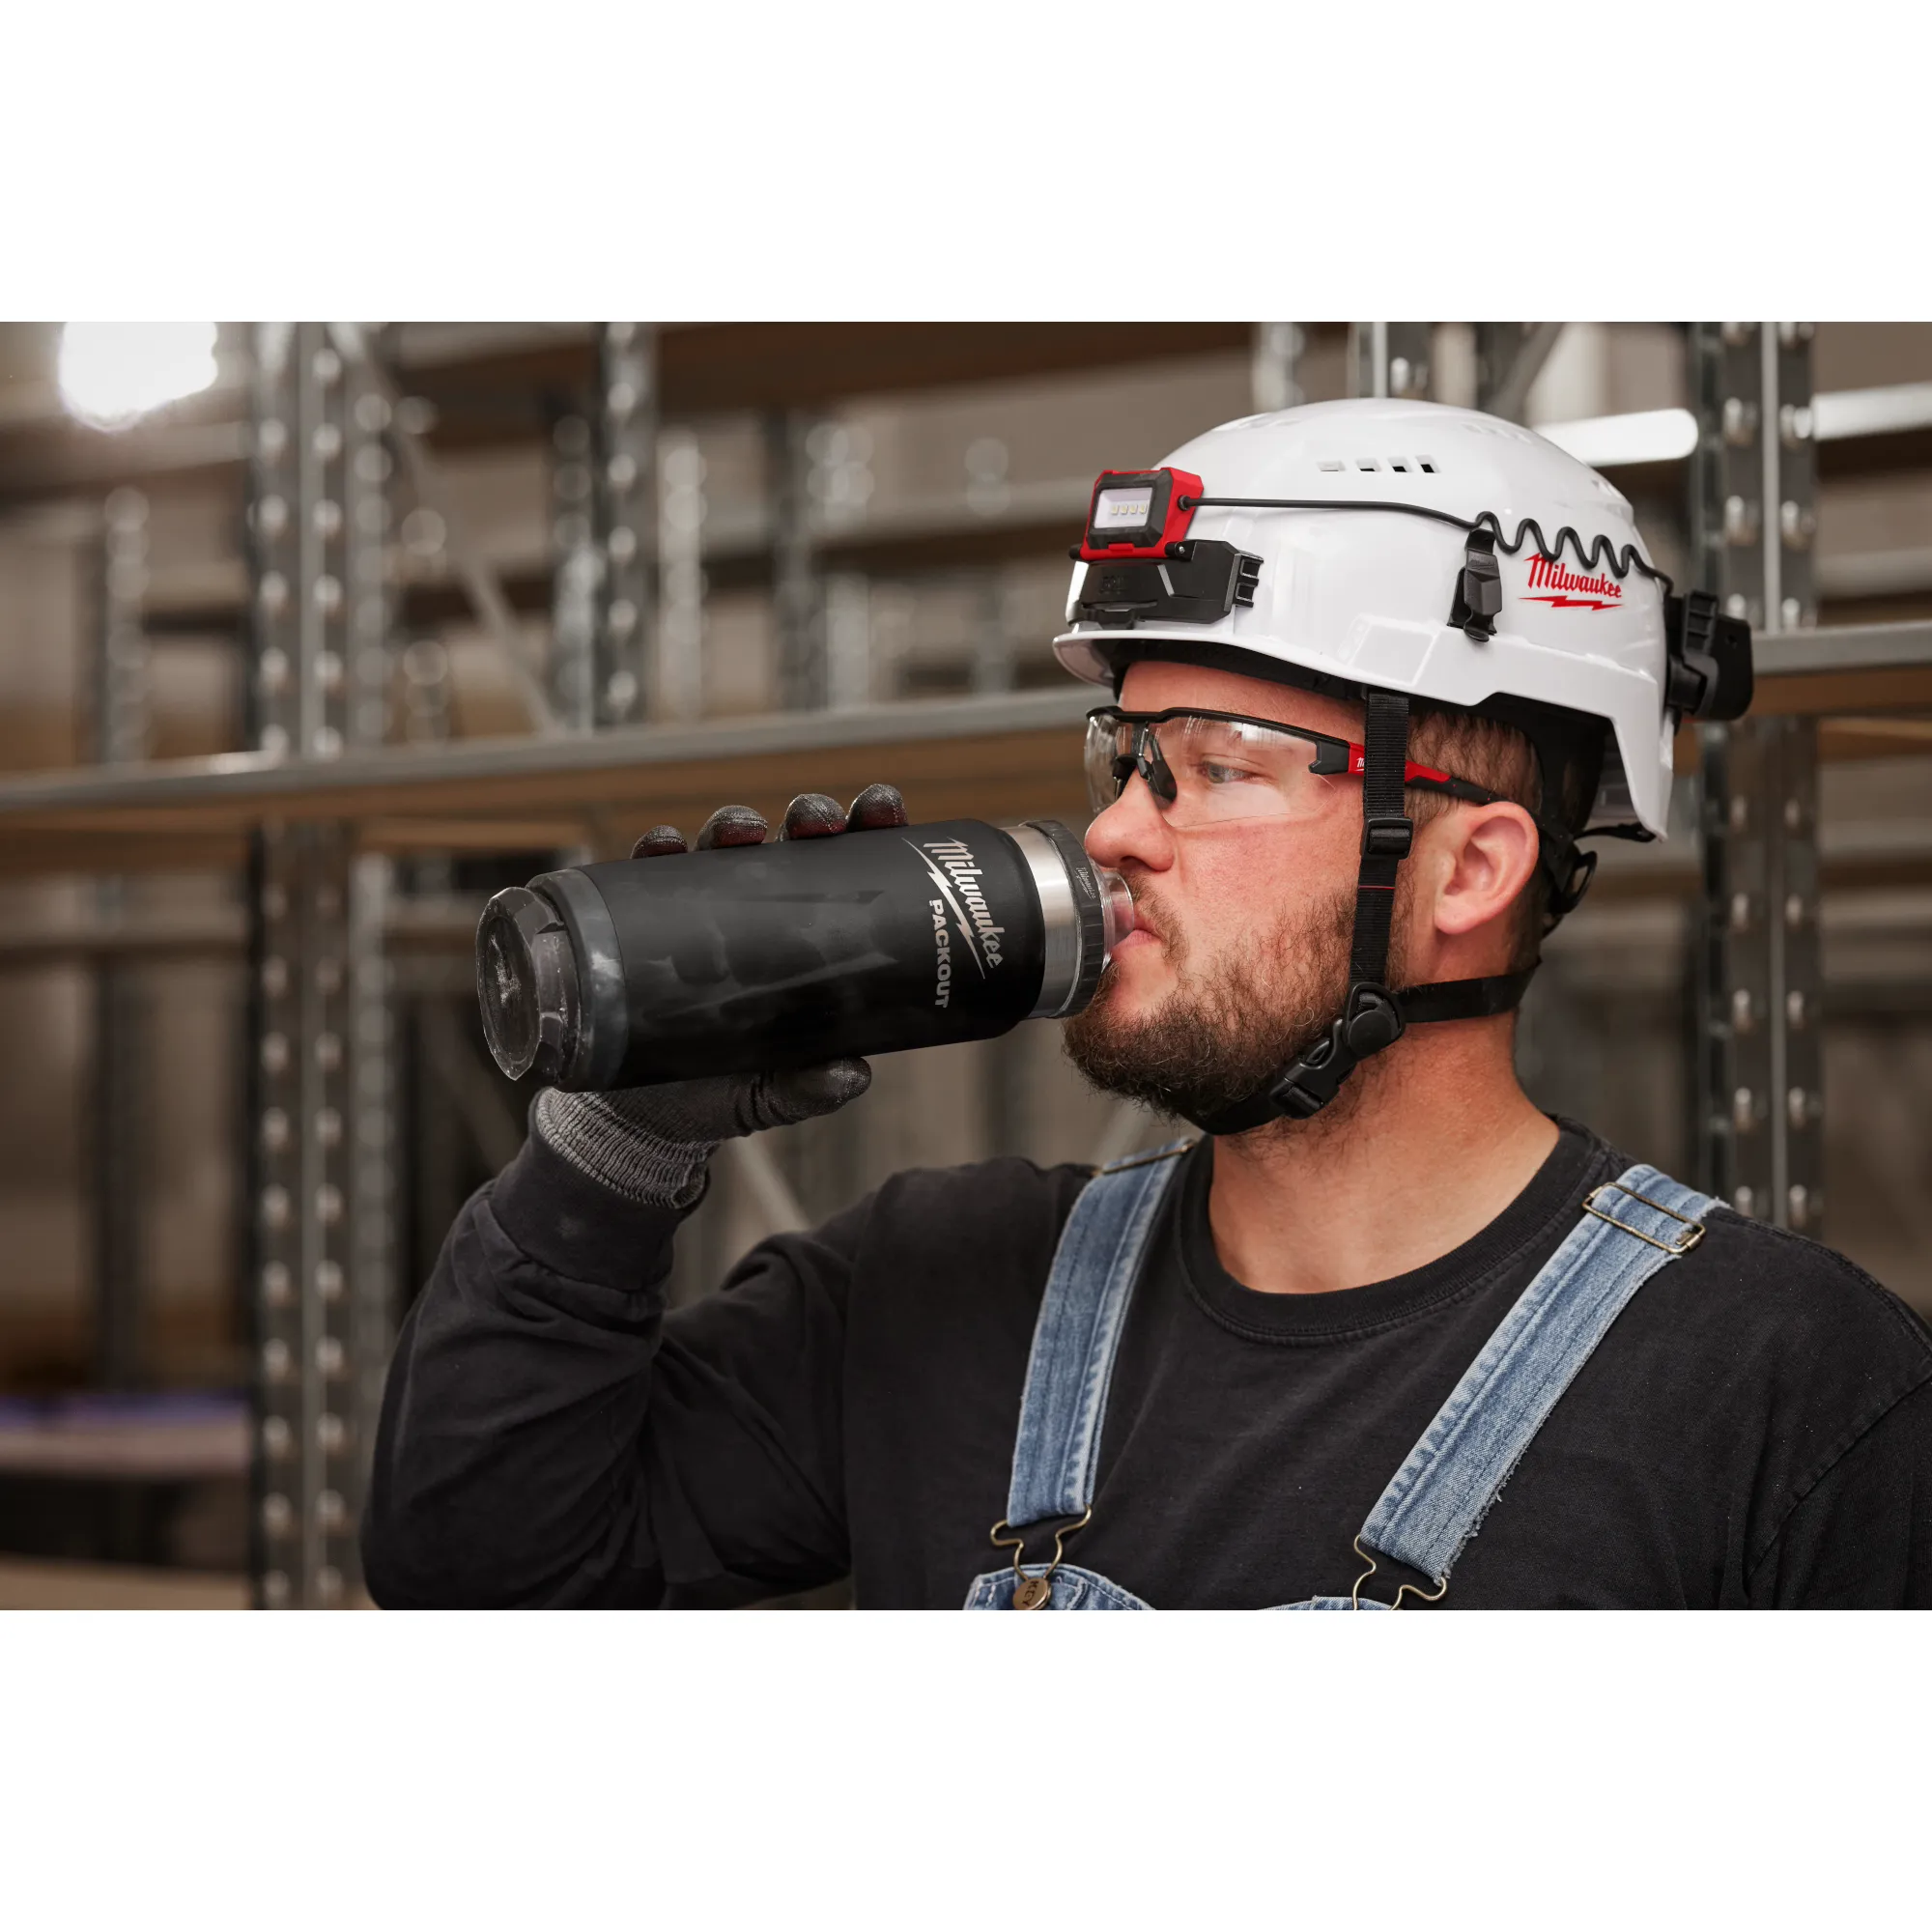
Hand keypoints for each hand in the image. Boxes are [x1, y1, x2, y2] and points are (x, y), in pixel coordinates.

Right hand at [531, 784, 909, 1204]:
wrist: (643, 1118)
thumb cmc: (724, 1093)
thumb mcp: (771, 1094)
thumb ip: (808, 1088)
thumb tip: (853, 1074)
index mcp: (812, 938)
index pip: (849, 871)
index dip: (868, 831)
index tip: (882, 810)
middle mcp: (762, 914)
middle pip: (792, 845)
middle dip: (809, 817)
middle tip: (817, 821)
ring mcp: (702, 912)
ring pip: (724, 847)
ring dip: (734, 823)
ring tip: (741, 828)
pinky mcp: (642, 923)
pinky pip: (648, 876)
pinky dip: (655, 853)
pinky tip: (662, 845)